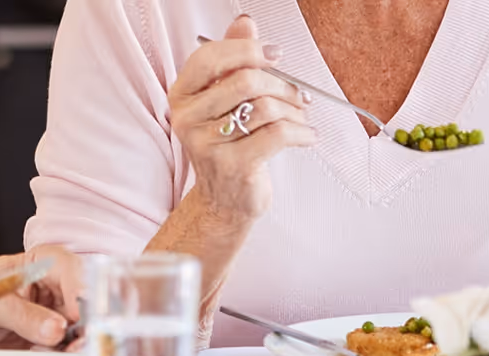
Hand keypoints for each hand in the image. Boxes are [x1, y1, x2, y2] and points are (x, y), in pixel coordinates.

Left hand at [0, 246, 85, 350]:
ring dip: (78, 342)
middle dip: (85, 320)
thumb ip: (22, 315)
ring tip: (70, 353)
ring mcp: (46, 318)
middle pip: (80, 299)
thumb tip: (57, 329)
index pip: (67, 267)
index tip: (76, 313)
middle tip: (81, 340)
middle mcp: (46, 290)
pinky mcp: (41, 344)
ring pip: (76, 327)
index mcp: (34, 266)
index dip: (77, 286)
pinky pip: (62, 349)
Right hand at [170, 15, 318, 219]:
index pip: (209, 57)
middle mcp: (188, 118)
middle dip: (282, 84)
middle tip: (298, 95)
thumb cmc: (229, 145)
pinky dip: (301, 132)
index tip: (275, 55)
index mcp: (182, 95)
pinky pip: (277, 134)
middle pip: (245, 80)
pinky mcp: (232, 165)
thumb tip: (244, 23)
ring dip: (294, 111)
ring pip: (265, 107)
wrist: (224, 199)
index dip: (246, 50)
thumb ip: (233, 59)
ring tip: (301, 119)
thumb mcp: (226, 100)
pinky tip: (306, 136)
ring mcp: (207, 144)